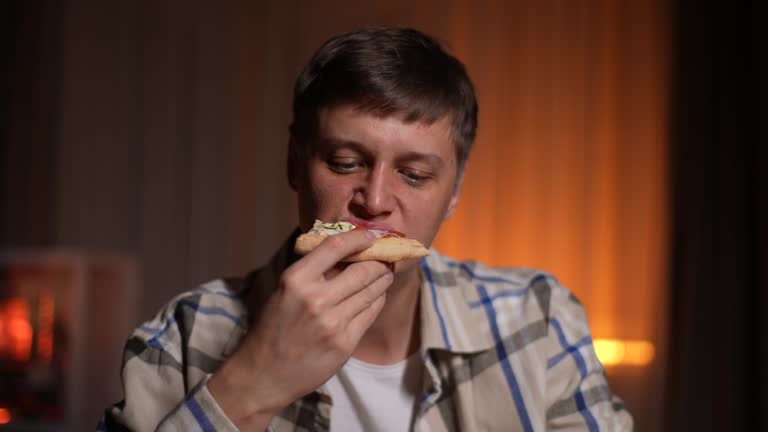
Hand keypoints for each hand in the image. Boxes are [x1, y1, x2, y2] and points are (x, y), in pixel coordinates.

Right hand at [208, 229, 392, 429]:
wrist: (263, 375)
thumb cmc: (274, 328)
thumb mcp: (285, 291)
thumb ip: (314, 271)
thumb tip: (348, 249)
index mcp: (296, 279)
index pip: (336, 246)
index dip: (358, 237)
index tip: (370, 235)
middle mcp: (315, 299)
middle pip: (363, 269)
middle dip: (379, 261)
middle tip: (385, 257)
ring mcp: (332, 323)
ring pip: (372, 291)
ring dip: (383, 280)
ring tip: (385, 274)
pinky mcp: (344, 344)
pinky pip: (370, 313)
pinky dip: (377, 301)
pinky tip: (376, 296)